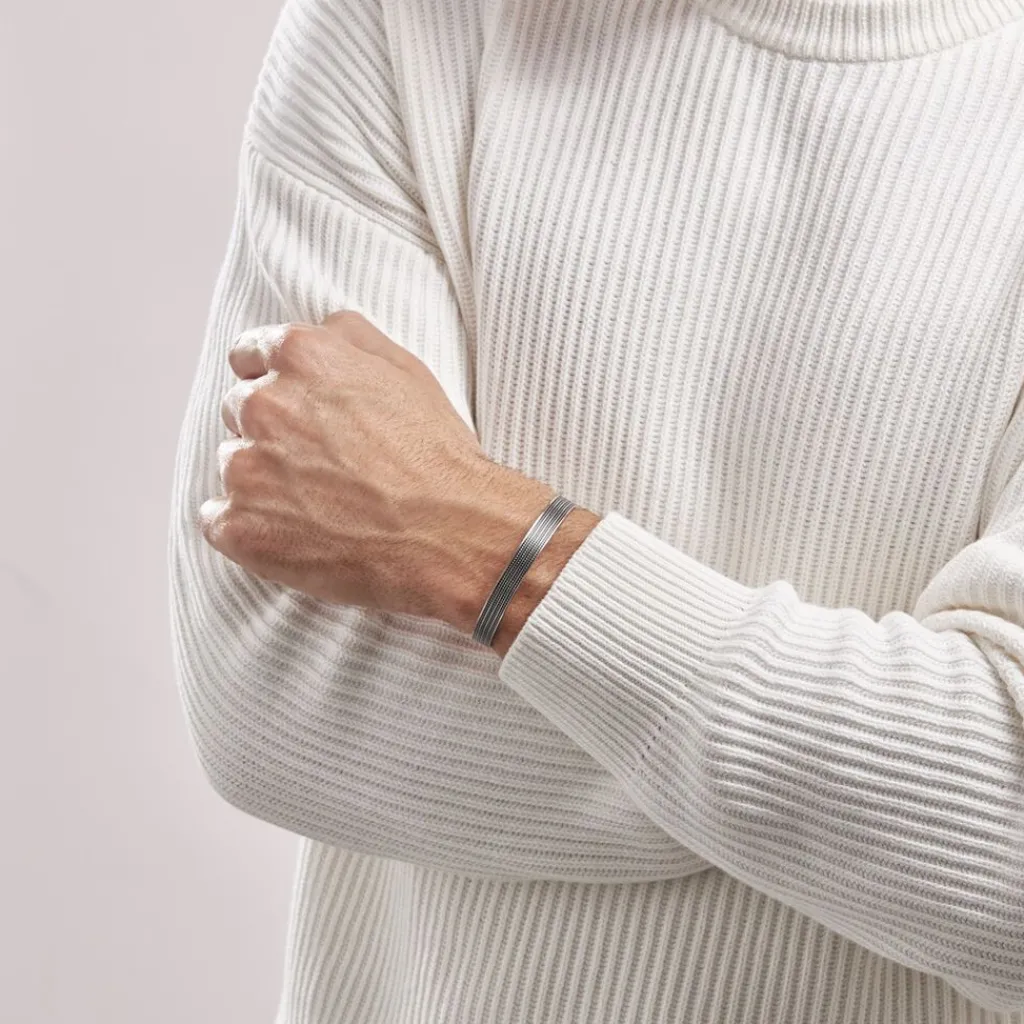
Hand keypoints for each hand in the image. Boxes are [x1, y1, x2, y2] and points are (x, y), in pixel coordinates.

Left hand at [199, 310, 496, 617]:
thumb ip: (351, 337)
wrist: (450, 533)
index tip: (291, 409)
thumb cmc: (436, 456)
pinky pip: (219, 523)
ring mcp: (247, 468)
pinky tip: (294, 536)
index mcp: (300, 357)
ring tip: (318, 504)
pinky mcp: (242, 527)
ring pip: (233, 466)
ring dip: (262, 482)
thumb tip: (321, 329)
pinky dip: (249, 530)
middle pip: (239, 411)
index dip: (271, 382)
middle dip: (271, 432)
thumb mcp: (408, 371)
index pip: (248, 356)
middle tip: (320, 463)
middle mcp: (264, 405)